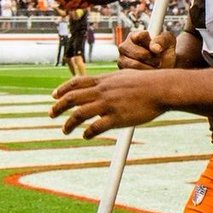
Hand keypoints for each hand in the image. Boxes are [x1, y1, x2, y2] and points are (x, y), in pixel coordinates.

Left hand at [50, 70, 169, 137]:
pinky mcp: (116, 118)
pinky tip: (86, 136)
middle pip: (72, 98)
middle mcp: (102, 91)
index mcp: (104, 80)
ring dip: (68, 124)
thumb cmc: (147, 82)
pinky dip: (87, 133)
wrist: (161, 89)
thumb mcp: (124, 76)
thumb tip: (102, 86)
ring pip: (79, 114)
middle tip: (51, 114)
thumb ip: (110, 82)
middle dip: (58, 107)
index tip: (54, 95)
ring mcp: (108, 104)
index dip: (62, 89)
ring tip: (65, 130)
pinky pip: (95, 128)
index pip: (76, 83)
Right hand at [118, 29, 176, 70]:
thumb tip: (155, 48)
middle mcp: (125, 46)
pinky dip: (145, 74)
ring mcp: (122, 60)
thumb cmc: (164, 51)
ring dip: (149, 67)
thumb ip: (163, 40)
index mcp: (134, 35)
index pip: (141, 36)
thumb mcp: (169, 42)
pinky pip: (134, 75)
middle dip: (152, 58)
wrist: (163, 67)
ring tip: (154, 66)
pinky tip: (149, 72)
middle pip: (138, 53)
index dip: (151, 44)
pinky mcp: (123, 72)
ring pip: (135, 65)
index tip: (158, 49)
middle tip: (158, 60)